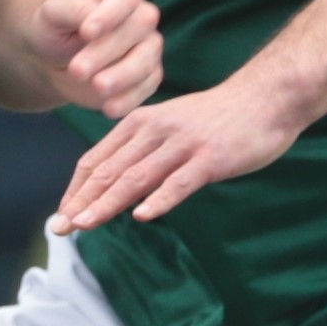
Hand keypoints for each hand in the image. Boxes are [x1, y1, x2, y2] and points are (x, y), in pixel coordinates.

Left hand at [26, 0, 161, 115]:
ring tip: (96, 88)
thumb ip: (72, 9)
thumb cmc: (54, 25)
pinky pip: (147, 87)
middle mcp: (140, 16)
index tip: (86, 32)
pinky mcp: (146, 76)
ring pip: (147, 60)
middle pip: (139, 29)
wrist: (52, 56)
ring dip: (122, 76)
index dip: (110, 14)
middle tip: (77, 70)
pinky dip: (130, 99)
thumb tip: (91, 20)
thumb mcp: (53, 11)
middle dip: (108, 50)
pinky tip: (109, 108)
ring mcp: (147, 47)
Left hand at [55, 67, 319, 233]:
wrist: (266, 97)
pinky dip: (160, 199)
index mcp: (139, 123)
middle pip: (110, 171)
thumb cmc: (217, 118)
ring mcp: (182, 144)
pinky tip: (143, 216)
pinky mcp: (210, 158)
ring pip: (137, 177)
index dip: (76, 190)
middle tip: (60, 228)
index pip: (96, 160)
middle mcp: (155, 131)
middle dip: (82, 202)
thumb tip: (112, 184)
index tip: (62, 216)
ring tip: (85, 225)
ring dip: (108, 203)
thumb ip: (141, 150)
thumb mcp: (169, 126)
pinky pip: (180, 182)